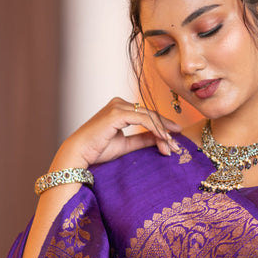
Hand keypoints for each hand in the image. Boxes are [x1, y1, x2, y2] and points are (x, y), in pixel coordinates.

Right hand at [50, 98, 182, 170]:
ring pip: (149, 117)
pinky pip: (143, 120)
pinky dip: (155, 129)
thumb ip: (143, 139)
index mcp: (120, 109)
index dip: (162, 128)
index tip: (174, 141)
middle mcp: (119, 103)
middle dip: (166, 131)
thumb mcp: (126, 145)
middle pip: (150, 115)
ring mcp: (118, 106)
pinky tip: (164, 139)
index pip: (147, 116)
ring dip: (163, 132)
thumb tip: (161, 139)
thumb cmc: (97, 150)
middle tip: (178, 146)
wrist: (79, 154)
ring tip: (173, 146)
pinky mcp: (117, 113)